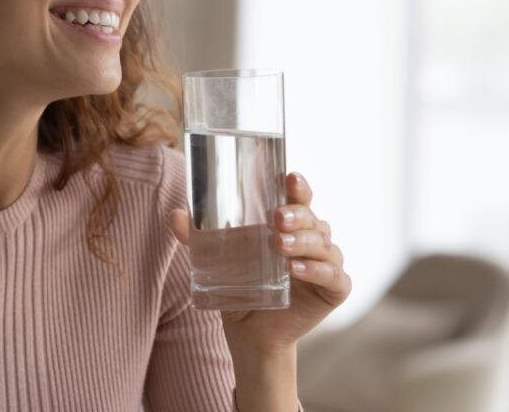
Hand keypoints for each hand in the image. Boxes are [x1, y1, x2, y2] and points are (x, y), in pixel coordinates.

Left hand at [169, 172, 350, 353]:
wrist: (250, 332)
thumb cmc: (240, 286)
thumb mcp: (216, 259)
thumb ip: (197, 238)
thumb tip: (175, 215)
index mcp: (291, 224)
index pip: (298, 198)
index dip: (298, 185)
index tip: (288, 177)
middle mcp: (313, 239)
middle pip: (312, 218)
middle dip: (296, 214)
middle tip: (277, 218)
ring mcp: (327, 263)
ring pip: (323, 244)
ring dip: (303, 242)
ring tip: (279, 245)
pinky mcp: (334, 290)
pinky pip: (333, 276)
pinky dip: (317, 270)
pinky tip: (296, 269)